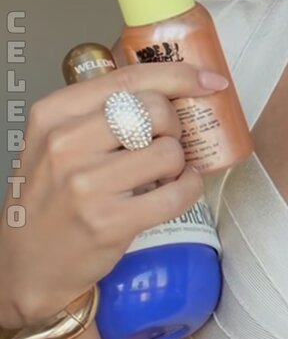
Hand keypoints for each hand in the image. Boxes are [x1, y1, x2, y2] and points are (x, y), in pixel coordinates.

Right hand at [0, 62, 225, 326]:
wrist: (26, 264)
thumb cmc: (51, 195)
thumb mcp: (57, 140)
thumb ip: (101, 110)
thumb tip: (174, 87)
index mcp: (55, 113)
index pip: (130, 77)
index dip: (180, 75)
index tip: (210, 80)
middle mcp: (66, 143)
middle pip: (155, 109)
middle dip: (175, 125)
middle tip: (167, 141)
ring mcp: (87, 184)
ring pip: (169, 151)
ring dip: (178, 161)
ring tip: (162, 172)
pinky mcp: (110, 222)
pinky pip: (176, 193)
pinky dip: (190, 187)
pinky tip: (180, 187)